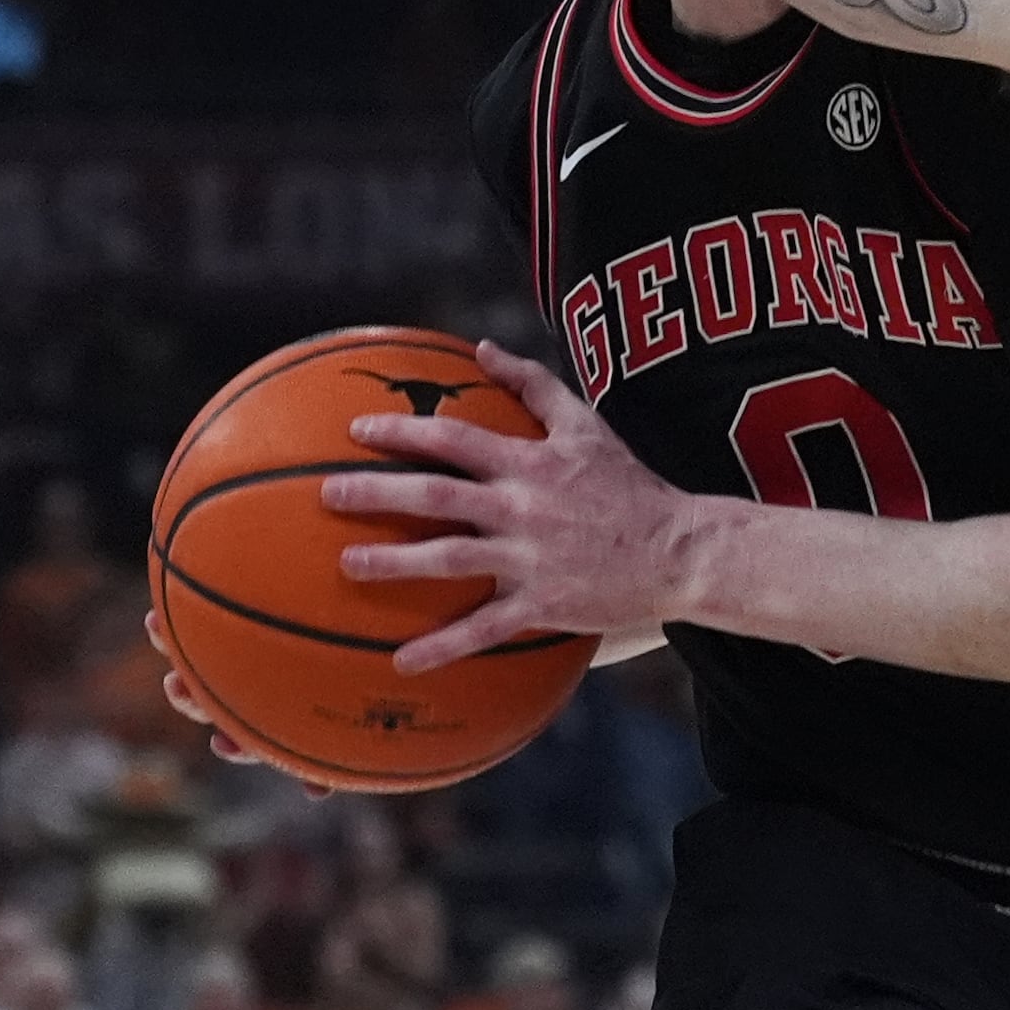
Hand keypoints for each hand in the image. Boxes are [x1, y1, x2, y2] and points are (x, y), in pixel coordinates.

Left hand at [323, 343, 702, 674]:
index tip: (357, 431)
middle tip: (329, 493)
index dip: (403, 432)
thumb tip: (481, 349)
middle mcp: (522, 507)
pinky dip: (442, 646)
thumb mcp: (586, 424)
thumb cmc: (630, 485)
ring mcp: (530, 558)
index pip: (454, 438)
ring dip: (395, 563)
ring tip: (349, 564)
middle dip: (378, 492)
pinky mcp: (542, 603)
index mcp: (530, 462)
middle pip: (436, 496)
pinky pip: (484, 629)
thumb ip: (533, 384)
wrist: (680, 549)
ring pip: (449, 559)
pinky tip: (401, 661)